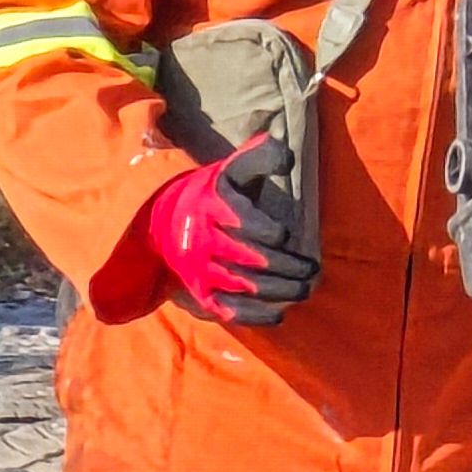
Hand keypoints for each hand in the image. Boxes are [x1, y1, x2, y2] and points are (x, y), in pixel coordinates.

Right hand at [141, 134, 316, 325]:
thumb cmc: (211, 196)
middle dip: (285, 266)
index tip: (284, 234)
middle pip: (248, 258)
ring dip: (279, 290)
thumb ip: (259, 157)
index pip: (240, 221)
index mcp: (210, 205)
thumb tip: (288, 156)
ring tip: (305, 289)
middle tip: (311, 270)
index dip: (266, 231)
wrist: (160, 228)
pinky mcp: (202, 294)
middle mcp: (203, 240)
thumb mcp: (229, 171)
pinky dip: (256, 315)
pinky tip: (280, 313)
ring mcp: (201, 271)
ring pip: (244, 285)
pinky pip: (229, 310)